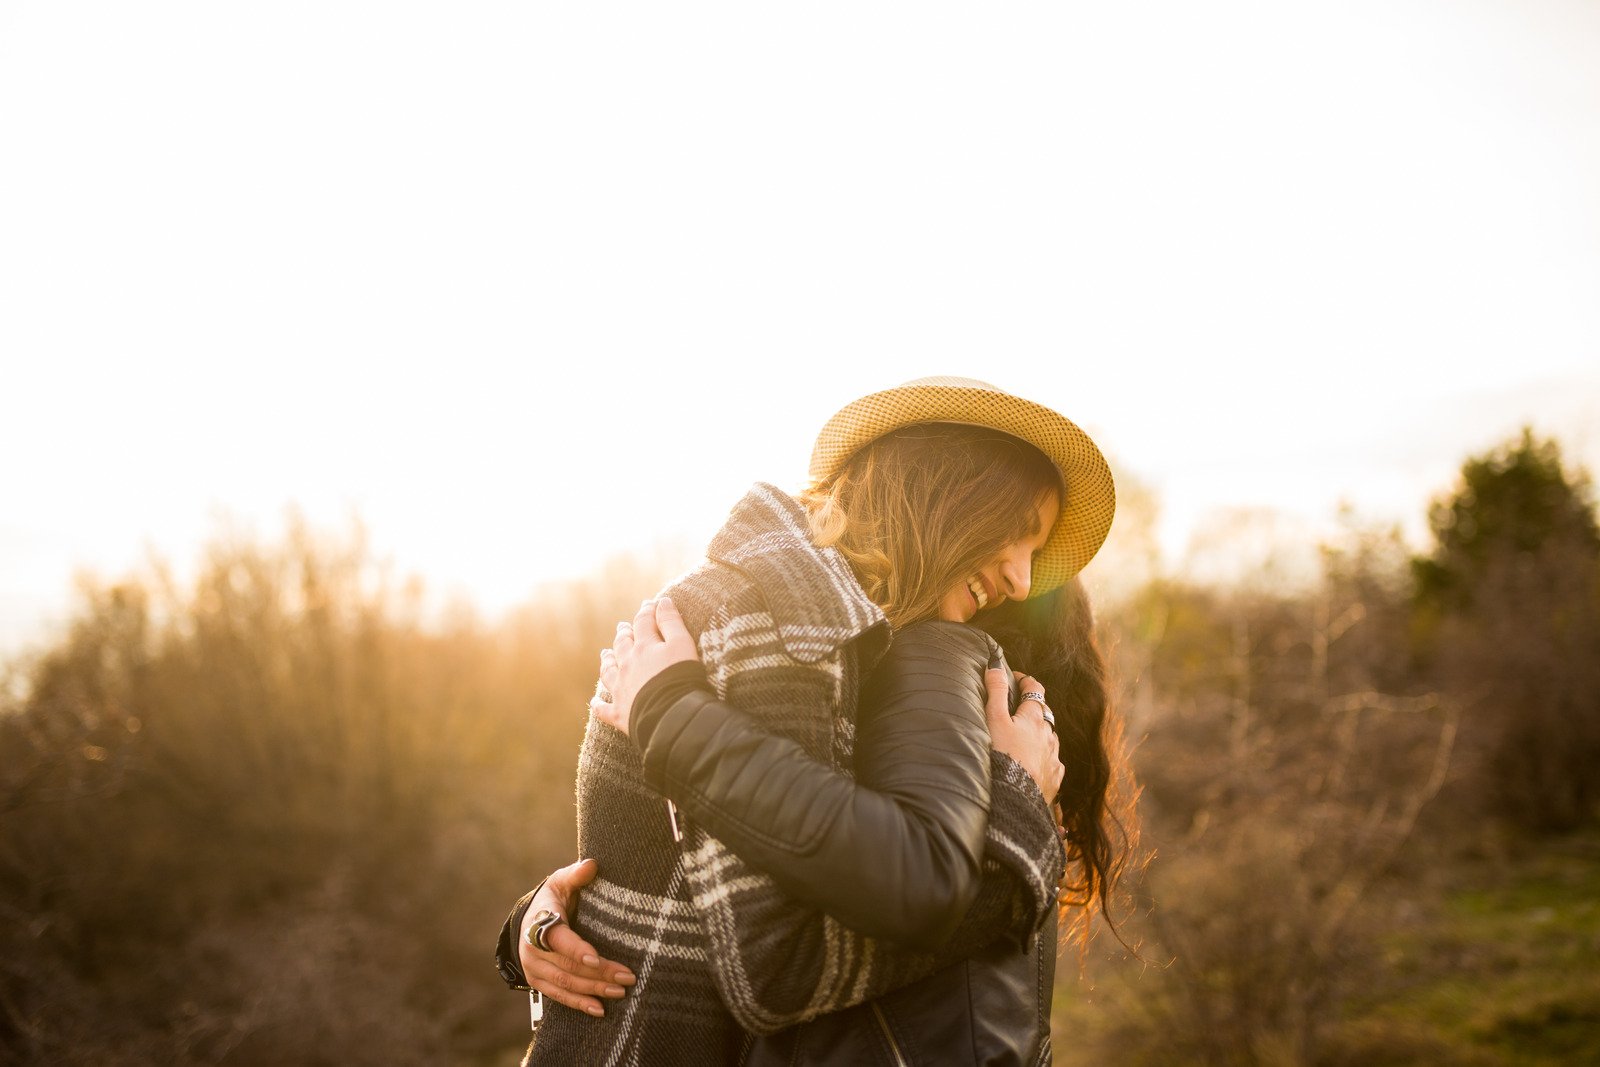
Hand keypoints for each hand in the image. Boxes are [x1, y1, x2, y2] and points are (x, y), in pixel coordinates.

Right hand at [518, 858, 635, 1016]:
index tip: (596, 958)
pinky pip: (559, 996)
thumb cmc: (553, 898)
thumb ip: (575, 875)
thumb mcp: (561, 882)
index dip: (576, 949)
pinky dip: (579, 1003)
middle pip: (567, 966)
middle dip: (599, 973)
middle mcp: (532, 949)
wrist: (530, 920)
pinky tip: (599, 1009)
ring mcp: (534, 968)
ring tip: (620, 992)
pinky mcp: (537, 982)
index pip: (558, 938)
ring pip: (566, 984)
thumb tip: (591, 865)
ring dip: (594, 990)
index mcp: (539, 922)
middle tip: (627, 978)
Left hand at [589, 597, 699, 735]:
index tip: (649, 604)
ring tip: (605, 654)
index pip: (643, 623)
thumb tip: (662, 602)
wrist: (670, 715)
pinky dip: (599, 703)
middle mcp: (627, 665)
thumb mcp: (682, 644)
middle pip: (622, 644)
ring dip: (607, 661)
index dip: (647, 611)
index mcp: (644, 647)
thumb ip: (671, 622)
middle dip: (623, 633)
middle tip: (622, 626)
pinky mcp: (619, 713)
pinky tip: (596, 701)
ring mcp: (621, 689)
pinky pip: (604, 708)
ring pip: (608, 671)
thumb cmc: (681, 677)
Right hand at [984, 670, 1063, 803]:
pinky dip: (1046, 759)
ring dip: (1041, 734)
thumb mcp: (994, 719)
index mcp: (1034, 718)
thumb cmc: (1002, 755)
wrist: (1014, 796)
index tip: (1018, 678)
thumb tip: (996, 666)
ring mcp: (1054, 757)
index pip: (1036, 690)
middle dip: (1034, 709)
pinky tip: (1037, 764)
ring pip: (1051, 738)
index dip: (1027, 681)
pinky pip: (1054, 762)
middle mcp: (1049, 735)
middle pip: (1045, 714)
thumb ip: (996, 691)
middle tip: (1019, 709)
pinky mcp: (1054, 777)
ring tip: (1026, 739)